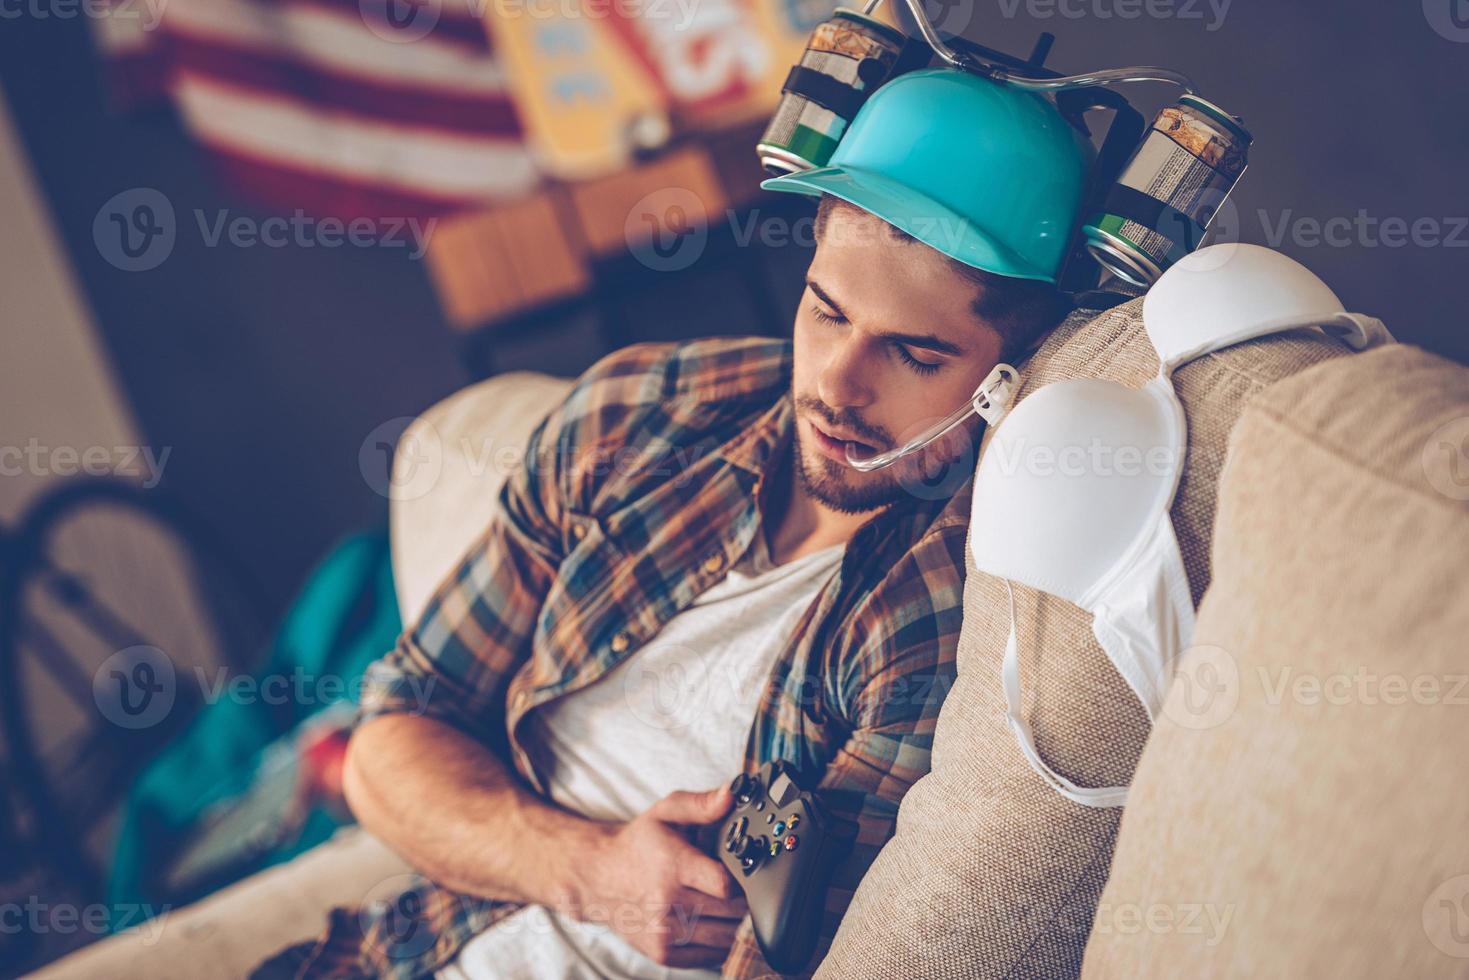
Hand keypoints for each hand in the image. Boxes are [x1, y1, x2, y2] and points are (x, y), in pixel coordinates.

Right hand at [570, 785, 747, 968]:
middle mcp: (667, 904)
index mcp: (673, 867)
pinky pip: (711, 956)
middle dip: (742, 900)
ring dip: (734, 923)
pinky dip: (719, 942)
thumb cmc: (638, 844)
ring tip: (724, 904)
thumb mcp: (665, 812)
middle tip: (739, 887)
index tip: (741, 871)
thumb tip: (731, 795)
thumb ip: (701, 804)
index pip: (725, 885)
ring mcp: (665, 933)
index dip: (742, 879)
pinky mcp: (663, 953)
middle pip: (731, 914)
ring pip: (725, 938)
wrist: (598, 877)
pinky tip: (711, 922)